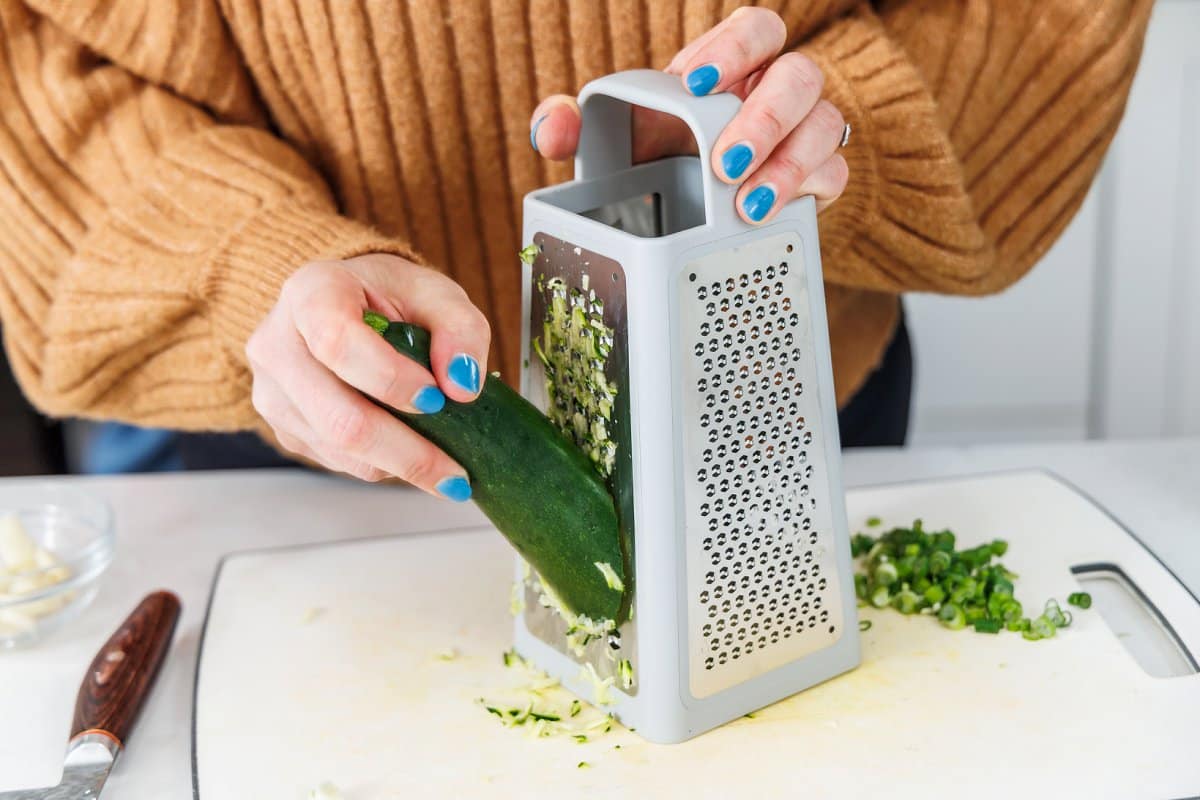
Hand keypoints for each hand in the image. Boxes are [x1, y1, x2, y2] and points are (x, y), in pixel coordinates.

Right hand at [245, 254, 489, 498]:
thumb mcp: (437, 295)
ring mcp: (272, 392)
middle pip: (340, 418)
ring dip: (400, 466)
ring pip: (340, 450)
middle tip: (456, 475)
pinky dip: (382, 465)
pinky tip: (410, 451)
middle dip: (407, 453)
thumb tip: (462, 387)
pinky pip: (336, 460)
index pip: (337, 342)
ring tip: (446, 470)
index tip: (437, 398)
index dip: (390, 379)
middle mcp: (277, 343)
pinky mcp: (284, 428)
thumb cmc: (390, 296)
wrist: (347, 306)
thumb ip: (461, 330)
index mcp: (311, 293)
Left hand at [529, 7, 847, 222]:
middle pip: (799, 75)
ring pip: (823, 124)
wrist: (702, 205)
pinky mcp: (819, 176)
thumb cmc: (661, 155)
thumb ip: (577, 124)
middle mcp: (776, 89)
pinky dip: (803, 192)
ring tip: (746, 203)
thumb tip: (552, 128)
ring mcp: (804, 131)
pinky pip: (833, 173)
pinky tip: (764, 214)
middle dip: (763, 117)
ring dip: (787, 163)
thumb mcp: (617, 137)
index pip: (754, 31)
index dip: (732, 50)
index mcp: (734, 64)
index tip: (695, 83)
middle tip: (723, 162)